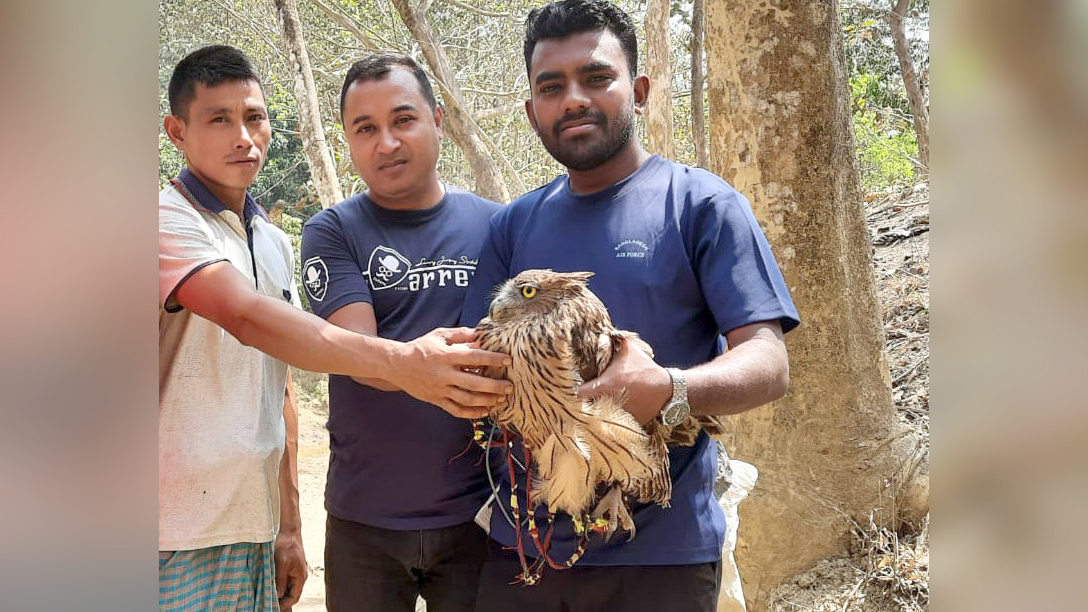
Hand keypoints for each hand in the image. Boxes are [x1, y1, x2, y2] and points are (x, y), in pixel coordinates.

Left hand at [274, 529, 306, 610]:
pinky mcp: (292, 568)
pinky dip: (280, 584)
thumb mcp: (281, 565)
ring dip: (281, 592)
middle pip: (292, 593)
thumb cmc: (287, 546)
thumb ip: (281, 581)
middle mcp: (300, 576)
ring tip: (269, 594)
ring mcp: (296, 572)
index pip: (294, 596)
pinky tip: (272, 584)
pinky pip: (287, 580)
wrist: (290, 532)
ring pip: (289, 587)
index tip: (275, 607)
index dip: (285, 604)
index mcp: (300, 576)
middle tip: (270, 602)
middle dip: (282, 599)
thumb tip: (279, 595)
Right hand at [390, 327, 512, 417]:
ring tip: (501, 399)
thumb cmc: (421, 347)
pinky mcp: (436, 400)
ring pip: (467, 399)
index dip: (492, 359)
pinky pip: (456, 410)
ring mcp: (440, 389)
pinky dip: (472, 413)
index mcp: (445, 356)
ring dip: (486, 400)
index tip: (508, 360)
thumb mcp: (439, 335)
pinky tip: (485, 410)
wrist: (396, 365)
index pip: (473, 357)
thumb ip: (461, 335)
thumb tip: (482, 333)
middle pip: (473, 383)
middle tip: (509, 386)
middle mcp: (443, 374)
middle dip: (494, 386)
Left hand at [577, 337, 671, 425]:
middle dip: (589, 402)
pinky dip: (617, 419)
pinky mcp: (627, 424)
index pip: (579, 393)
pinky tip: (621, 410)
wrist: (667, 388)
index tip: (581, 387)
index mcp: (605, 385)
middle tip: (593, 395)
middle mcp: (608, 403)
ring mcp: (618, 416)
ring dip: (602, 411)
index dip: (577, 390)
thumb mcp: (629, 350)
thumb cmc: (644, 368)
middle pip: (588, 407)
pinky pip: (617, 424)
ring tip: (607, 403)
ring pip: (602, 417)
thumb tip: (606, 331)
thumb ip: (616, 340)